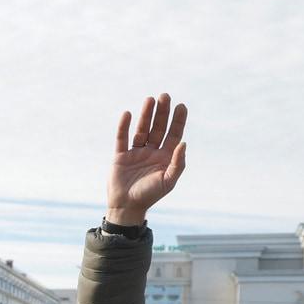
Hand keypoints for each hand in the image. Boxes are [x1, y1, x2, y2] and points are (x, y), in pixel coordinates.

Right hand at [107, 93, 187, 225]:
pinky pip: (122, 138)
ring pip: (142, 129)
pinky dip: (124, 126)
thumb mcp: (168, 181)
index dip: (178, 120)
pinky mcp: (120, 156)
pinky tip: (127, 114)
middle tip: (165, 96)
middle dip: (162, 112)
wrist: (127, 207)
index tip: (181, 106)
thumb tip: (183, 143)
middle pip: (158, 128)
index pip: (174, 134)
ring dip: (146, 115)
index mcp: (165, 157)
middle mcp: (151, 152)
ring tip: (150, 99)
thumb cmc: (150, 196)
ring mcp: (136, 153)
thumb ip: (178, 163)